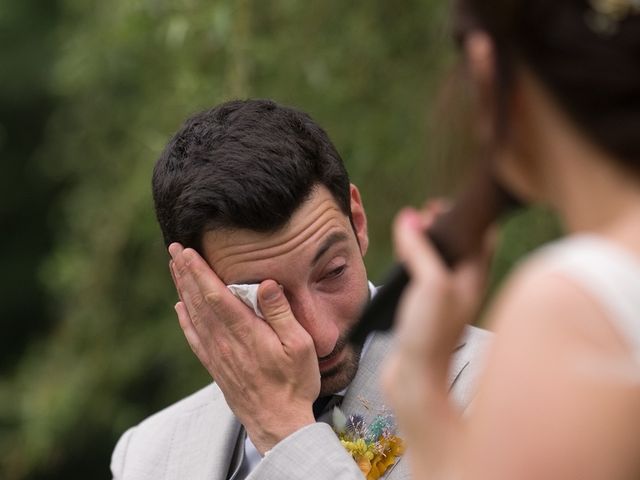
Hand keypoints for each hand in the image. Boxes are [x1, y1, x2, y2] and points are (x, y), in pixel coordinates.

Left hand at [168, 243, 319, 453]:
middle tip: (174, 250)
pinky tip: (180, 309)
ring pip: (194, 316)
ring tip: (175, 269)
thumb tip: (266, 283)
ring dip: (183, 290)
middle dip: (186, 273)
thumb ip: (281, 313)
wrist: (279, 425)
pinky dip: (185, 320)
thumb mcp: (300, 345)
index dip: (199, 271)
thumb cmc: (295, 383)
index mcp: (246, 332)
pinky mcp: (216, 368)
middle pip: (199, 301)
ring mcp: (218, 355)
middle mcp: (225, 342)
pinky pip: (195, 339)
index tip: (187, 251)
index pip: (215, 294)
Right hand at [381, 205, 493, 450]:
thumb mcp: (431, 284)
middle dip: (440, 228)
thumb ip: (422, 250)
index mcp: (473, 278)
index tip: (437, 207)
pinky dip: (411, 265)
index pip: (478, 236)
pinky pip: (420, 279)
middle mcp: (461, 288)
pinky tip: (399, 265)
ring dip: (424, 246)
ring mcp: (442, 301)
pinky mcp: (423, 312)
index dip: (461, 217)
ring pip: (437, 263)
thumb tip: (409, 219)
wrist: (415, 380)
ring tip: (406, 235)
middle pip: (456, 247)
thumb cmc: (430, 336)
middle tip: (419, 218)